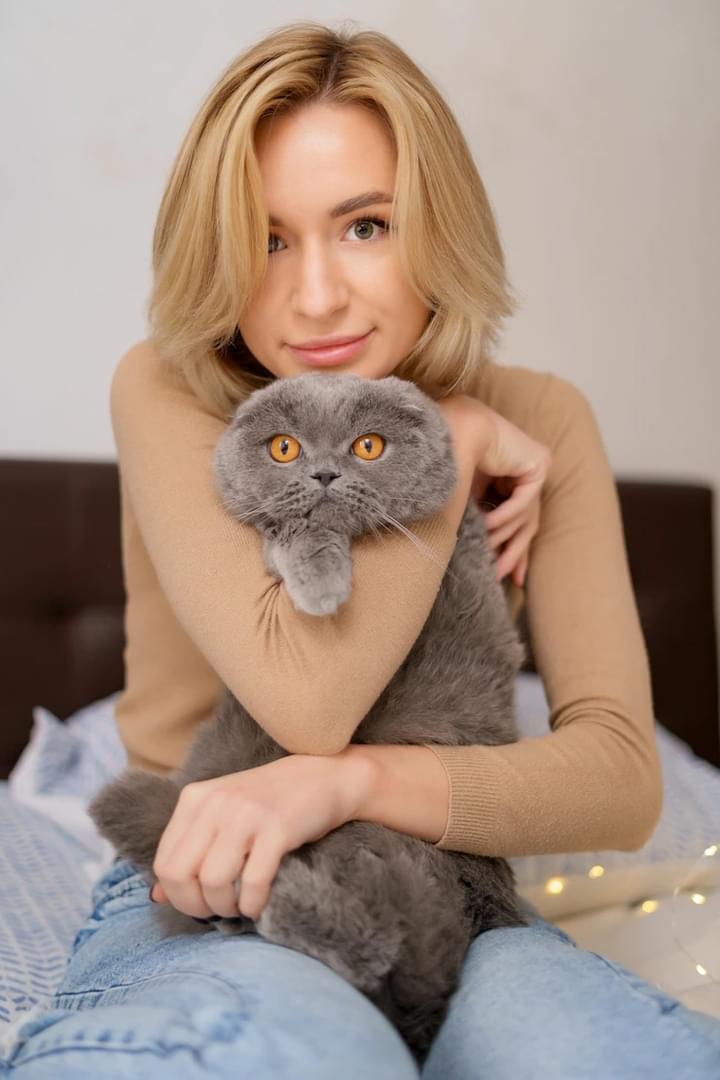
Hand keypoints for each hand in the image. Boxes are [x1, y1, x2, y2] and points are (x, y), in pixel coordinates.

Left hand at [149, 750, 372, 919]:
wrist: (325, 776)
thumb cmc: (271, 802)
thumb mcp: (222, 815)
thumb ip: (189, 850)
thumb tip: (156, 896)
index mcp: (195, 798)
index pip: (164, 862)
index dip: (177, 895)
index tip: (199, 903)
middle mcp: (216, 802)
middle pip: (180, 875)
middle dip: (195, 906)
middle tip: (217, 911)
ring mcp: (247, 813)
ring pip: (213, 881)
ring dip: (224, 907)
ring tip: (238, 906)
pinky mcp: (278, 828)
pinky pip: (252, 881)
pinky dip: (251, 904)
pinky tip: (257, 904)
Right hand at [436, 395, 551, 587]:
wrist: (451, 430)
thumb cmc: (449, 460)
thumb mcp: (465, 501)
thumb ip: (476, 522)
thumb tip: (469, 556)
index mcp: (509, 481)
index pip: (519, 522)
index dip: (514, 551)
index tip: (509, 578)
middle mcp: (526, 474)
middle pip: (527, 523)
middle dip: (514, 553)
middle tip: (500, 575)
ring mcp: (536, 467)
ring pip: (527, 516)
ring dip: (502, 535)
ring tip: (484, 547)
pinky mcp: (540, 463)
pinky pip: (525, 500)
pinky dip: (505, 515)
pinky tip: (486, 524)